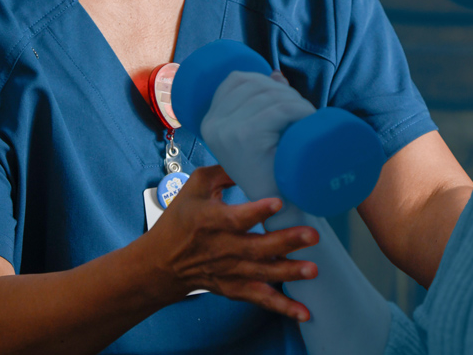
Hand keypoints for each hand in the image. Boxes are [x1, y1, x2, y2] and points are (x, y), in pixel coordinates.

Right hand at [148, 165, 318, 320]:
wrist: (160, 263)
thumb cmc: (179, 219)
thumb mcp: (195, 186)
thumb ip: (224, 171)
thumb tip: (254, 158)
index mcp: (210, 220)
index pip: (236, 218)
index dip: (257, 211)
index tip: (278, 203)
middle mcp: (221, 248)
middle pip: (256, 247)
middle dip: (285, 242)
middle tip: (311, 235)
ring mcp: (228, 271)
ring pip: (262, 273)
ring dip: (288, 272)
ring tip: (312, 269)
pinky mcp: (233, 287)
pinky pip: (259, 298)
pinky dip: (281, 307)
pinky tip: (303, 312)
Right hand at [200, 70, 316, 200]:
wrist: (279, 207)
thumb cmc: (268, 171)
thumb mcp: (254, 134)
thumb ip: (259, 104)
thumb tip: (276, 74)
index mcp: (209, 121)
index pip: (237, 80)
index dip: (266, 80)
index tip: (286, 95)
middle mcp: (213, 124)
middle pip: (255, 86)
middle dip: (284, 91)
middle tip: (303, 110)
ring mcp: (228, 131)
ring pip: (270, 97)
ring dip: (295, 100)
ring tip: (307, 115)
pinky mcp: (247, 137)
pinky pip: (278, 111)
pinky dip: (298, 109)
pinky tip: (309, 116)